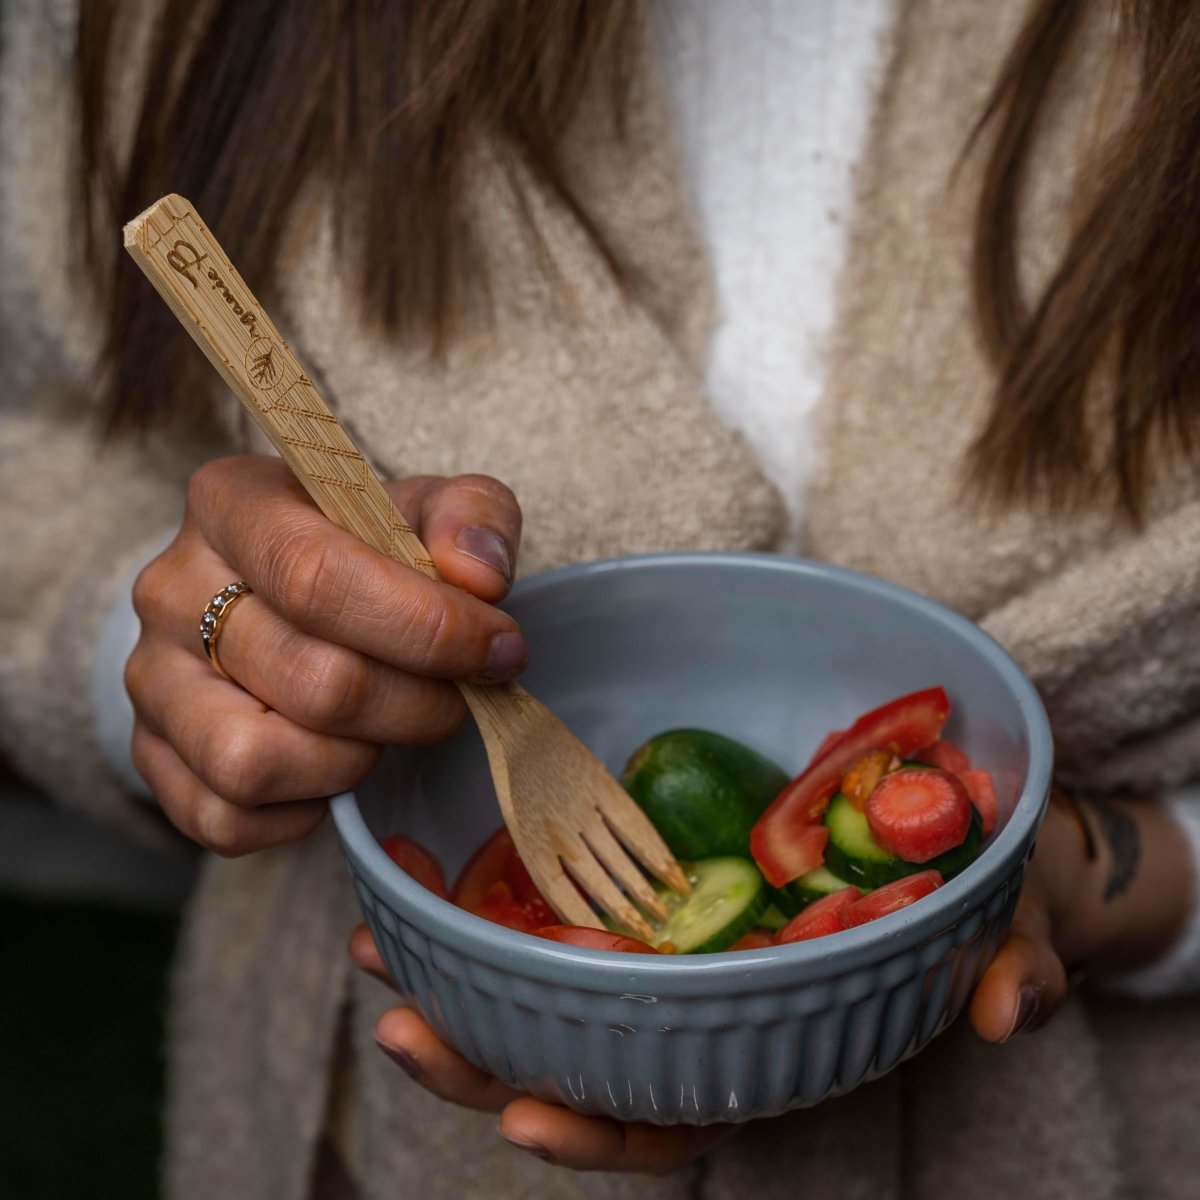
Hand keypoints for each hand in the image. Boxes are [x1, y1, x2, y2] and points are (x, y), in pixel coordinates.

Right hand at [127, 455, 524, 854]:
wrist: (284, 598)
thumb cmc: (367, 552)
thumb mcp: (427, 511)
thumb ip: (473, 517)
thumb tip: (479, 576)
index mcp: (234, 503)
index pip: (317, 576)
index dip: (426, 628)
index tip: (499, 648)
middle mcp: (171, 588)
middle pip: (313, 680)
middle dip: (416, 704)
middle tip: (458, 696)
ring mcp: (151, 677)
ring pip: (255, 761)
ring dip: (353, 761)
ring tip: (389, 729)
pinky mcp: (150, 753)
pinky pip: (226, 817)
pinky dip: (302, 810)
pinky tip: (339, 765)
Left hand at [354, 791, 1192, 1172]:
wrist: (954, 823)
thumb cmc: (971, 893)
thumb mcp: (998, 927)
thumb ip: (1006, 970)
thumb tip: (1005, 1005)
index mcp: (768, 1039)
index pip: (680, 1112)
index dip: (604, 1130)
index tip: (530, 1117)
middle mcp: (699, 1003)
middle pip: (580, 1060)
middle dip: (485, 1063)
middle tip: (405, 1031)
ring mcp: (662, 942)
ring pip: (547, 988)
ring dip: (456, 978)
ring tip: (380, 951)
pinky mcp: (641, 873)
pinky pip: (554, 900)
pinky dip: (485, 897)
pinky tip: (425, 870)